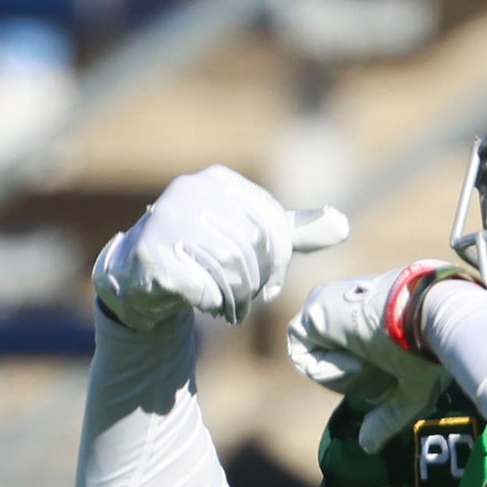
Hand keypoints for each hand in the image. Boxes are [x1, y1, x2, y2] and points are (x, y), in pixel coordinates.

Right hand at [92, 166, 346, 331]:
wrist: (145, 274)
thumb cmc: (207, 253)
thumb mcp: (253, 238)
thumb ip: (295, 233)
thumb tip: (342, 224)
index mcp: (220, 181)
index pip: (273, 225)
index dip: (279, 262)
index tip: (271, 283)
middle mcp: (190, 189)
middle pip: (253, 247)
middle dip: (258, 283)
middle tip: (250, 299)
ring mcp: (166, 217)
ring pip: (230, 268)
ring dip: (238, 298)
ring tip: (231, 304)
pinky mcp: (151, 252)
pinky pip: (203, 287)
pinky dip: (212, 303)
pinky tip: (205, 303)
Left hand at [287, 262, 472, 450]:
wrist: (432, 319)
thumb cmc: (432, 351)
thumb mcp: (413, 391)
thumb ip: (388, 417)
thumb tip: (368, 446)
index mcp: (374, 318)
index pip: (354, 357)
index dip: (367, 381)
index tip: (391, 381)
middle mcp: (349, 308)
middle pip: (333, 359)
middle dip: (353, 380)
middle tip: (381, 374)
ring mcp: (328, 305)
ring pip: (317, 357)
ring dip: (342, 375)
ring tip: (370, 364)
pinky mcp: (313, 310)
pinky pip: (302, 351)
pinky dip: (325, 368)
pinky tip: (355, 360)